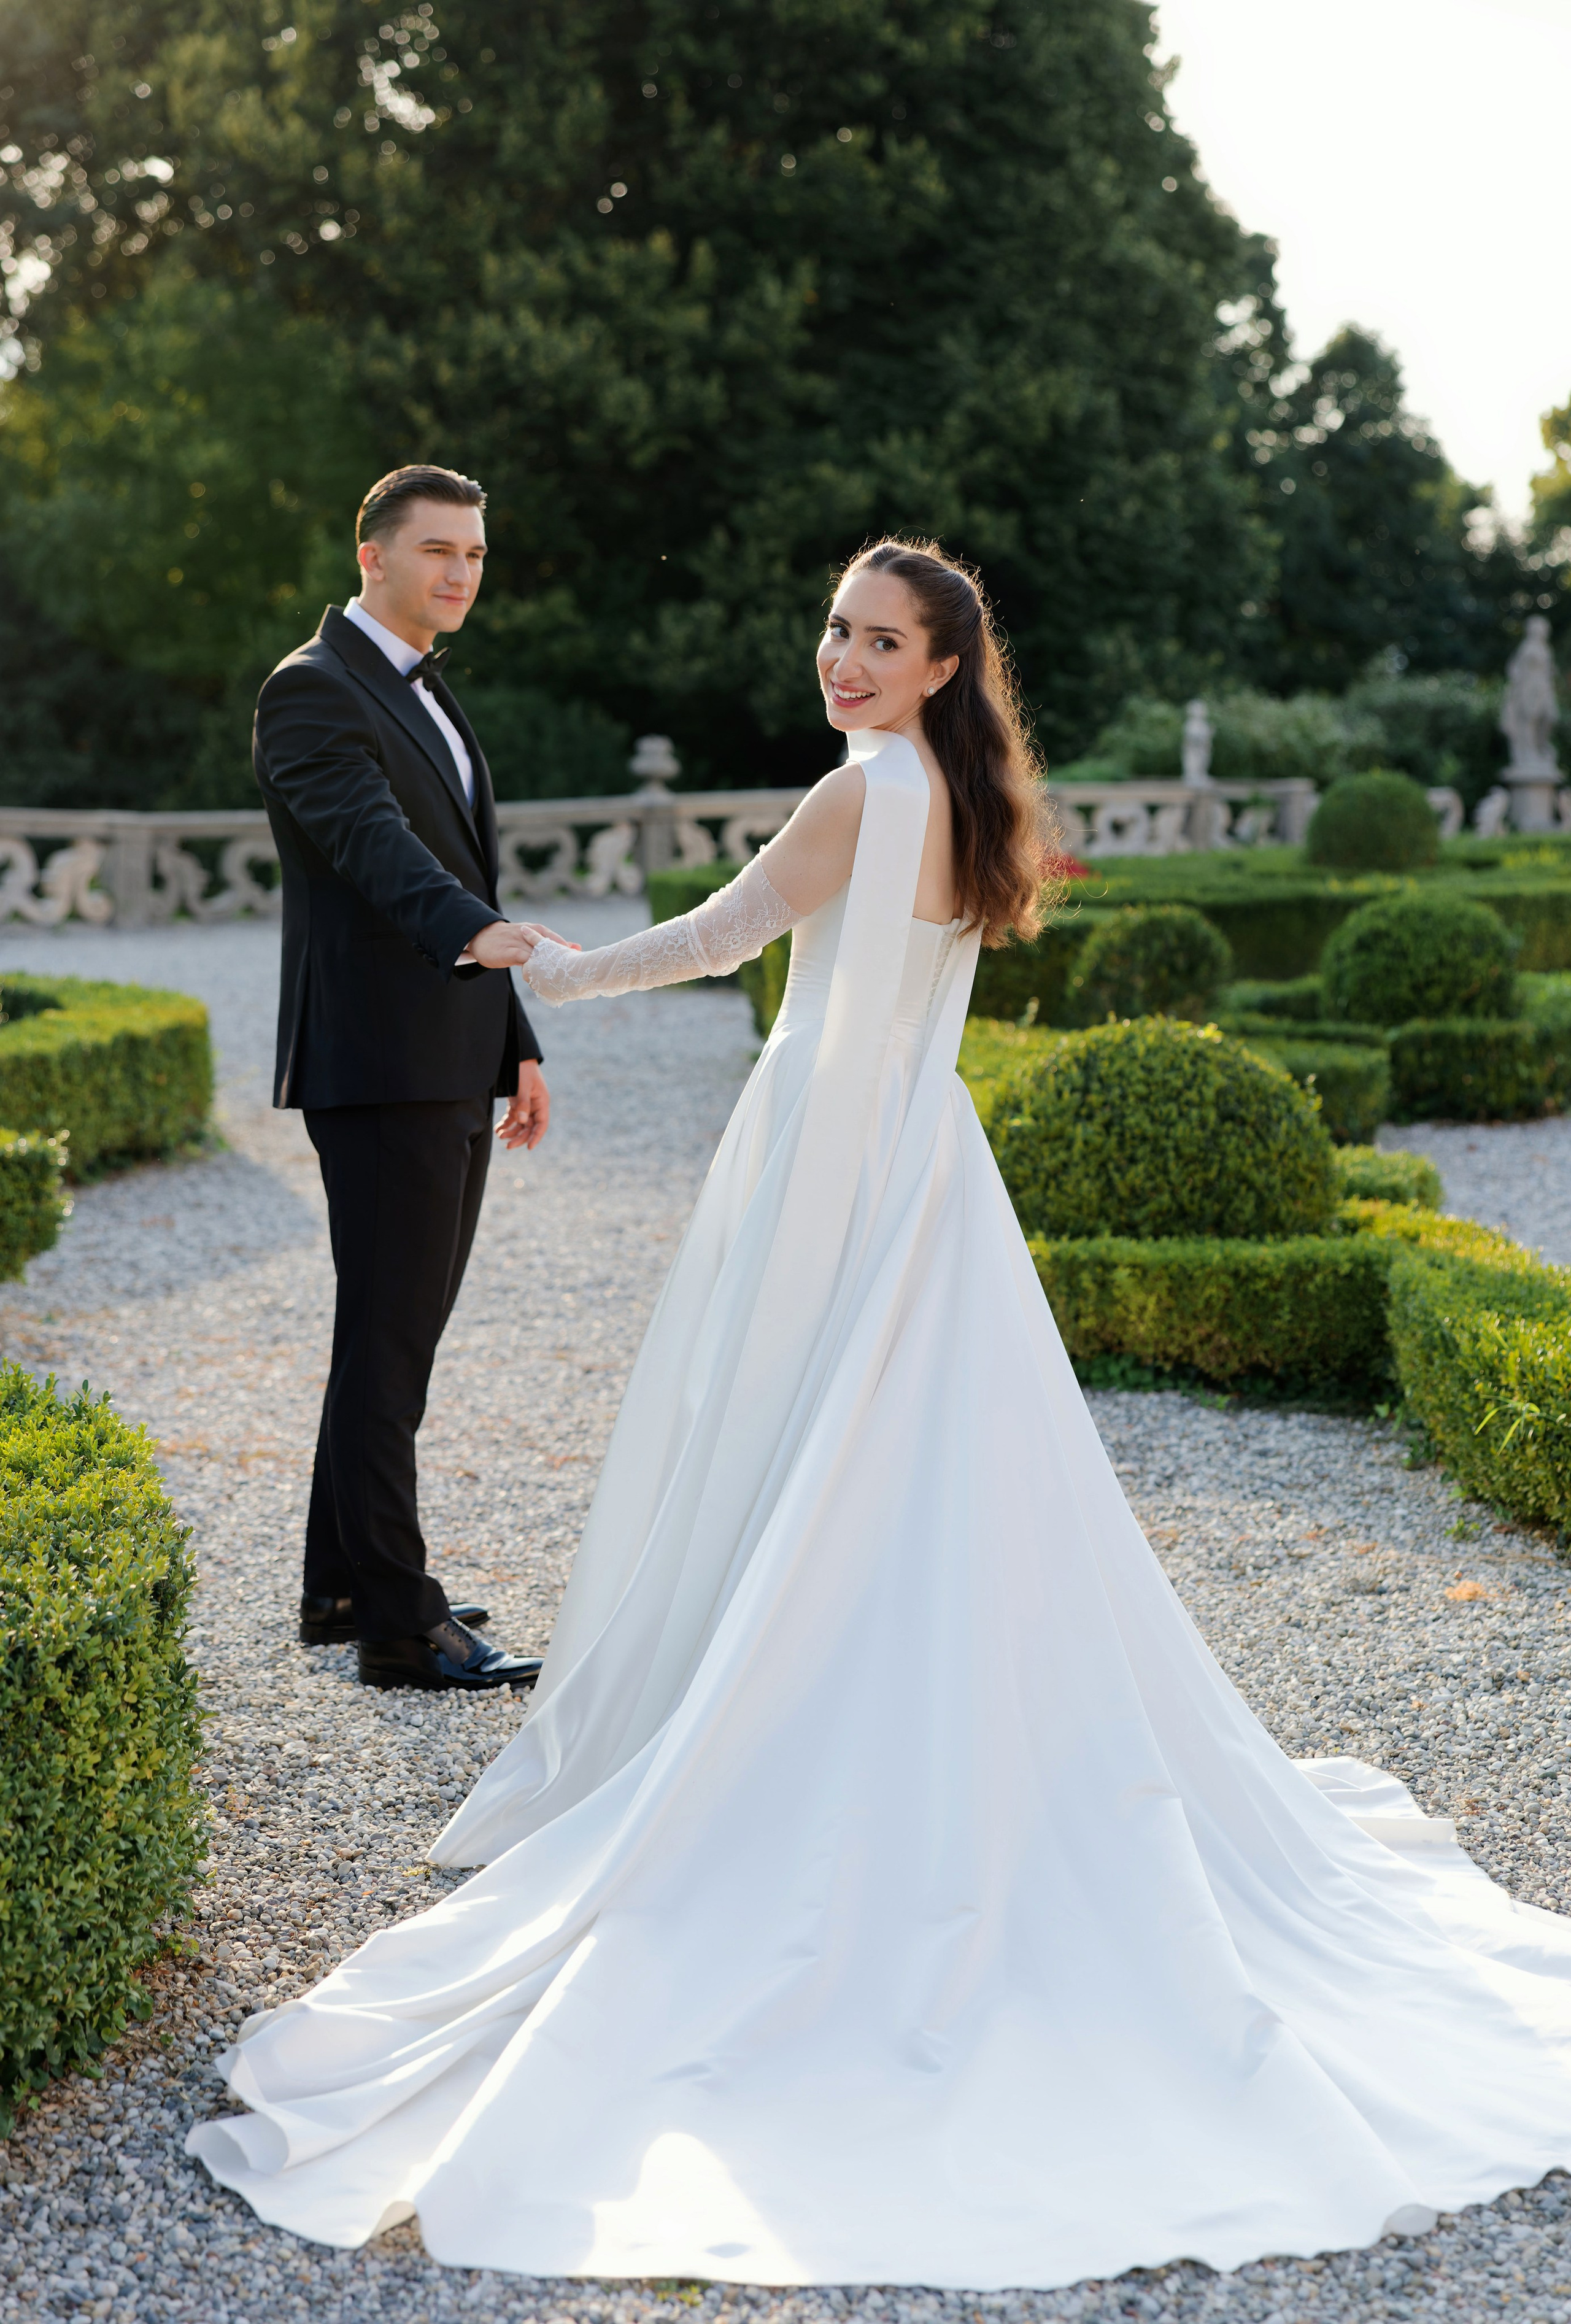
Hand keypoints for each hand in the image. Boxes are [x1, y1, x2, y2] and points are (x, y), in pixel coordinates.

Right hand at [465, 920, 580, 970]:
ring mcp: (518, 942)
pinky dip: (532, 966)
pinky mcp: (508, 952)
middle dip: (561, 956)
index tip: (579, 957)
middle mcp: (528, 934)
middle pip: (548, 946)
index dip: (566, 948)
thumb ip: (549, 943)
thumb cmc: (509, 939)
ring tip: (561, 973)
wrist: (481, 935)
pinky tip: (539, 975)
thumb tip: (573, 947)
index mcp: (535, 929)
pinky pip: (522, 959)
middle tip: (573, 967)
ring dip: (548, 962)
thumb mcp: (529, 938)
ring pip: (536, 952)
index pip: (554, 939)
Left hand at [496, 1059, 549, 1151]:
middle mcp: (535, 1105)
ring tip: (500, 1136)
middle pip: (530, 1127)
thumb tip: (522, 1121)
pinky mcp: (517, 1103)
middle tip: (507, 1146)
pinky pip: (513, 1118)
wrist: (516, 1055)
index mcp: (542, 1102)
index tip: (529, 1148)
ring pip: (521, 1124)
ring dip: (512, 1132)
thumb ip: (522, 1103)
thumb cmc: (521, 1068)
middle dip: (519, 1137)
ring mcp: (526, 1104)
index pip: (541, 1124)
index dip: (536, 1137)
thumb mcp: (522, 1085)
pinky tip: (498, 1130)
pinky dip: (506, 1124)